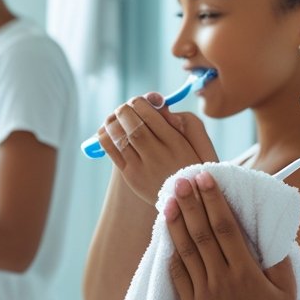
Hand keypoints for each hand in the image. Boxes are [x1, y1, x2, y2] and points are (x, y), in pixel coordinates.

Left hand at [96, 93, 218, 204]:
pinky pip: (113, 152)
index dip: (139, 103)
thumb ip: (174, 120)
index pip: (150, 115)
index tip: (137, 101)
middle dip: (124, 111)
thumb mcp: (193, 140)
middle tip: (122, 108)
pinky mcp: (131, 177)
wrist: (184, 198)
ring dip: (112, 123)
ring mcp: (143, 167)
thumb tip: (155, 101)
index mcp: (175, 142)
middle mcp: (159, 155)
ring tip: (114, 118)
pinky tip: (107, 132)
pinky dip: (106, 138)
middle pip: (133, 125)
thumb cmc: (187, 161)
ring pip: (121, 138)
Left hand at [163, 171, 296, 299]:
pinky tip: (167, 237)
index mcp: (246, 273)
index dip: (213, 200)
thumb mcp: (288, 292)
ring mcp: (203, 295)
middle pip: (201, 234)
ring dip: (176, 224)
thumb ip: (279, 260)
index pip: (225, 228)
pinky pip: (177, 276)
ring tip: (169, 201)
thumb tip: (272, 231)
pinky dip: (171, 255)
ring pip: (185, 252)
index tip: (205, 178)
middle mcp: (221, 281)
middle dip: (190, 204)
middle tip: (180, 180)